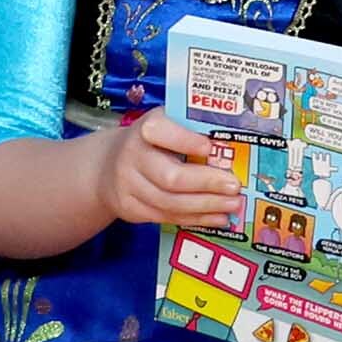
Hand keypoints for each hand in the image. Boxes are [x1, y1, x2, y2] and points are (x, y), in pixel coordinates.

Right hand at [98, 112, 239, 234]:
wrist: (107, 165)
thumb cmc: (151, 141)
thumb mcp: (167, 123)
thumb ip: (192, 129)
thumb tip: (230, 144)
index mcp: (146, 128)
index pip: (163, 133)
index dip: (186, 142)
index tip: (211, 148)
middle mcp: (133, 156)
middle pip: (170, 177)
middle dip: (207, 184)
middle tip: (234, 186)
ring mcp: (128, 185)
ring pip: (170, 202)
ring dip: (206, 206)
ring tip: (232, 204)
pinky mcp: (130, 208)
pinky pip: (166, 217)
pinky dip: (195, 219)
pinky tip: (216, 217)